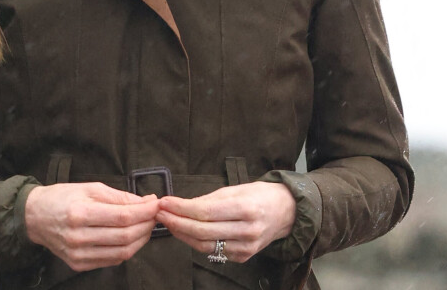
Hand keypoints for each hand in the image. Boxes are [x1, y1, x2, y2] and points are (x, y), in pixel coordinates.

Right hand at [25, 182, 159, 271]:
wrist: (35, 217)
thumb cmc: (62, 198)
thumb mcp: (89, 188)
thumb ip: (119, 197)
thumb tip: (145, 203)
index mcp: (80, 213)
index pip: (123, 217)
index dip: (144, 212)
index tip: (155, 204)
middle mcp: (78, 237)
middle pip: (125, 236)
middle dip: (146, 225)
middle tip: (153, 215)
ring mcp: (78, 254)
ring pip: (122, 252)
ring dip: (140, 239)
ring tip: (145, 226)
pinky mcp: (78, 264)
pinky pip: (112, 261)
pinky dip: (126, 250)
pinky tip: (130, 238)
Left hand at [157, 182, 295, 262]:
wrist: (286, 212)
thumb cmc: (259, 196)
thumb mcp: (236, 189)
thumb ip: (209, 199)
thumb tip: (181, 205)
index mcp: (246, 208)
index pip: (205, 212)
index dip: (181, 208)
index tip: (164, 202)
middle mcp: (247, 230)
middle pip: (203, 231)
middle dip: (176, 222)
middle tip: (160, 213)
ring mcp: (246, 247)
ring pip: (205, 245)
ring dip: (182, 234)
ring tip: (167, 222)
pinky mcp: (243, 257)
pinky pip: (214, 251)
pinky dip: (196, 242)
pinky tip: (185, 232)